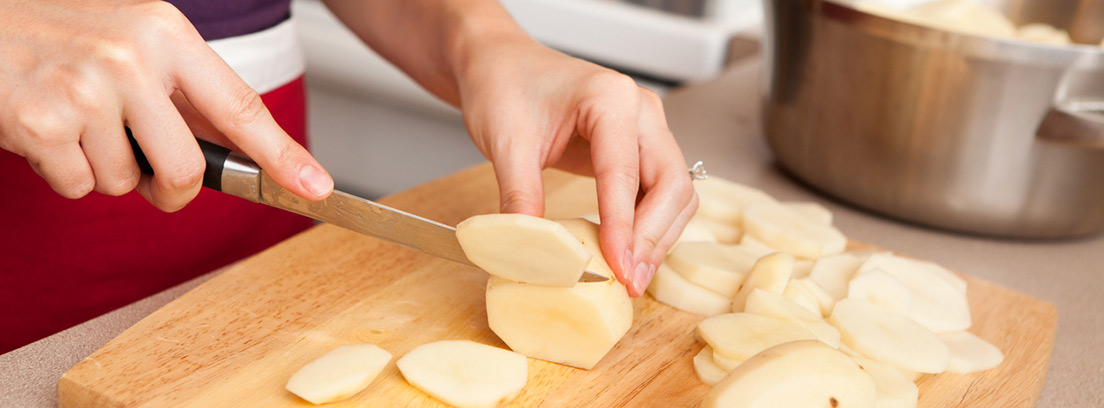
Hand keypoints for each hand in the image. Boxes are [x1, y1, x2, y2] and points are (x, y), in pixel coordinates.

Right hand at [0, 0, 331, 210]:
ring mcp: (85, 89)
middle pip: (187, 169)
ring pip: (126, 182)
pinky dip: (61, 171)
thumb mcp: (131, 40)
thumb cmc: (56, 33)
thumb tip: (239, 146)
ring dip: (101, 168)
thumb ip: (183, 91)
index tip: (316, 186)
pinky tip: (43, 128)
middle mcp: (131, 58)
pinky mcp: (41, 122)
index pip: (239, 105)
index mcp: (165, 33)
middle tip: (142, 169)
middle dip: (168, 188)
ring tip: (73, 120)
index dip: (282, 154)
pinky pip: (78, 186)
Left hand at [457, 38, 698, 296]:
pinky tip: (628, 253)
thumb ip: (520, 195)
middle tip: (630, 281)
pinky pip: (659, 192)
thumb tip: (534, 251)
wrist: (499, 65)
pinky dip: (649, 226)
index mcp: (610, 98)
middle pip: (671, 183)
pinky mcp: (638, 148)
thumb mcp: (504, 142)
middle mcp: (640, 110)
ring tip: (631, 275)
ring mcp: (645, 129)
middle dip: (653, 237)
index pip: (626, 173)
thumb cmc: (504, 86)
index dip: (624, 228)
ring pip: (675, 192)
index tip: (619, 269)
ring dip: (658, 236)